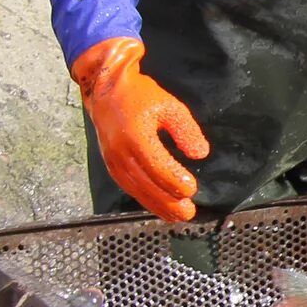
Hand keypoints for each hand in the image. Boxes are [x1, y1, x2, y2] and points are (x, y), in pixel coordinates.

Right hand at [70, 38, 206, 224]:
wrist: (106, 91)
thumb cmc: (140, 96)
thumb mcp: (169, 106)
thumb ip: (185, 130)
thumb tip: (200, 154)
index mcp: (135, 136)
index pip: (157, 166)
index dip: (174, 180)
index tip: (192, 189)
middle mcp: (120, 152)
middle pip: (146, 184)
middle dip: (168, 201)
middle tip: (188, 213)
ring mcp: (112, 160)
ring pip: (135, 189)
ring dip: (156, 205)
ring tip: (176, 216)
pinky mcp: (110, 165)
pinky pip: (127, 186)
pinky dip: (144, 199)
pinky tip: (158, 206)